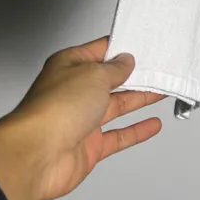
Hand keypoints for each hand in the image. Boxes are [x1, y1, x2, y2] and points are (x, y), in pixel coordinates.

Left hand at [0, 37, 163, 199]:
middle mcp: (73, 92)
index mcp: (68, 67)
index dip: (121, 48)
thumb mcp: (94, 75)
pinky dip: (137, 130)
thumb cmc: (55, 109)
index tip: (142, 44)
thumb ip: (115, 69)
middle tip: (159, 69)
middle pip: (110, 80)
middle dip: (134, 75)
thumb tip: (126, 62)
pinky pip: (118, 135)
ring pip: (117, 106)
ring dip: (140, 99)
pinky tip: (151, 125)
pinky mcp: (89, 145)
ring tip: (161, 91)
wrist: (38, 155)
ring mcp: (81, 120)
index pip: (99, 52)